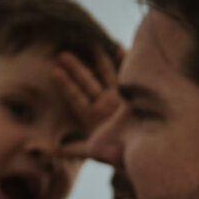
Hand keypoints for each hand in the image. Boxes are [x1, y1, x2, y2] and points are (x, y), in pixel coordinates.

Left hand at [54, 47, 124, 161]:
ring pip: (105, 75)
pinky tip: (119, 48)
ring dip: (98, 60)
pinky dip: (125, 61)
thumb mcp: (94, 151)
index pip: (75, 98)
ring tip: (91, 44)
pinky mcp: (132, 96)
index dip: (65, 85)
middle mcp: (103, 106)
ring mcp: (118, 100)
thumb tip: (54, 151)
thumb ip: (75, 149)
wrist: (144, 151)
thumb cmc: (119, 154)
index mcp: (92, 118)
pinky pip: (127, 74)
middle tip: (62, 54)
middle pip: (87, 82)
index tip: (54, 71)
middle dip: (75, 68)